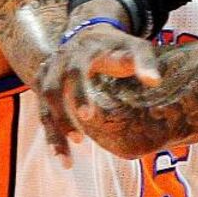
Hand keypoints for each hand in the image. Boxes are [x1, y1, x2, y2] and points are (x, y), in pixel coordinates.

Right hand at [36, 1, 160, 165]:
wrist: (90, 35)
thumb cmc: (118, 46)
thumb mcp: (136, 46)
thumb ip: (145, 62)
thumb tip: (154, 82)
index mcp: (82, 53)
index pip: (76, 72)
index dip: (79, 93)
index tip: (88, 115)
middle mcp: (59, 63)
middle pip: (53, 91)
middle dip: (63, 117)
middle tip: (79, 139)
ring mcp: (48, 75)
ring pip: (44, 107)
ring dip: (54, 133)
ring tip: (67, 161)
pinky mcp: (42, 87)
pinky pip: (43, 113)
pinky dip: (51, 134)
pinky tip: (60, 155)